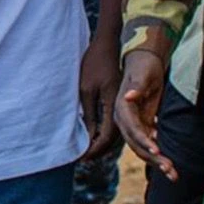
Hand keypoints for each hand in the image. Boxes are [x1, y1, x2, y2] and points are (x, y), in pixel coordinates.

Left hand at [79, 38, 120, 159]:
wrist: (107, 44)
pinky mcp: (119, 99)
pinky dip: (103, 132)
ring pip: (114, 132)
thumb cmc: (93, 64)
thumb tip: (88, 136)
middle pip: (113, 138)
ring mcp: (122, 104)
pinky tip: (93, 134)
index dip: (93, 149)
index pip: (106, 137)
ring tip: (85, 150)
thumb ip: (88, 113)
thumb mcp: (86, 89)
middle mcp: (122, 108)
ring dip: (101, 143)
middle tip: (81, 158)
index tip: (80, 157)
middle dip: (98, 150)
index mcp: (114, 105)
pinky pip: (113, 122)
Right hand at [114, 50, 175, 180]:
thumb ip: (137, 86)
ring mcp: (133, 124)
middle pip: (136, 144)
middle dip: (153, 158)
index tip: (157, 150)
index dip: (143, 140)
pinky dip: (158, 154)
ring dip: (156, 161)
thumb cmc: (144, 66)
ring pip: (142, 148)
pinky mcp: (142, 125)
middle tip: (170, 169)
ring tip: (173, 174)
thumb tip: (128, 97)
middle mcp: (124, 120)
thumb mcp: (142, 75)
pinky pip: (148, 144)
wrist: (145, 62)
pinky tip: (170, 163)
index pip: (132, 129)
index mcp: (122, 108)